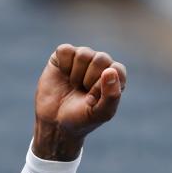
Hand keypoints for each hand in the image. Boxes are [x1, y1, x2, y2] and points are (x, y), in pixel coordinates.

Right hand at [32, 44, 126, 160]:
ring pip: (83, 54)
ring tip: (74, 85)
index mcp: (115, 77)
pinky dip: (63, 66)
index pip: (117, 70)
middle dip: (89, 80)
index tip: (92, 99)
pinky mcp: (64, 55)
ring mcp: (82, 58)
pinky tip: (63, 75)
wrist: (54, 122)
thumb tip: (111, 71)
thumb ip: (111, 95)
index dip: (103, 86)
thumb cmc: (80, 118)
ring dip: (76, 75)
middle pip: (100, 59)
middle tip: (82, 92)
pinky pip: (65, 50)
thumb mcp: (100, 114)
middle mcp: (101, 64)